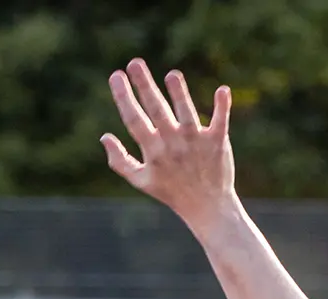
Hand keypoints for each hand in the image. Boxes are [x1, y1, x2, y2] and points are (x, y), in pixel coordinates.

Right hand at [102, 61, 235, 235]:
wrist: (208, 208)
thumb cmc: (172, 192)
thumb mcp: (142, 181)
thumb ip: (121, 161)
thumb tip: (104, 137)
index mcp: (153, 151)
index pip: (134, 120)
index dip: (124, 98)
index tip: (116, 75)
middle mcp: (173, 144)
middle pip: (157, 110)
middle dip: (145, 86)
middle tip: (135, 63)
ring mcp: (195, 142)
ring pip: (186, 112)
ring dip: (179, 92)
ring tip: (172, 75)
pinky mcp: (217, 143)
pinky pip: (220, 122)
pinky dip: (222, 107)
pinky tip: (223, 90)